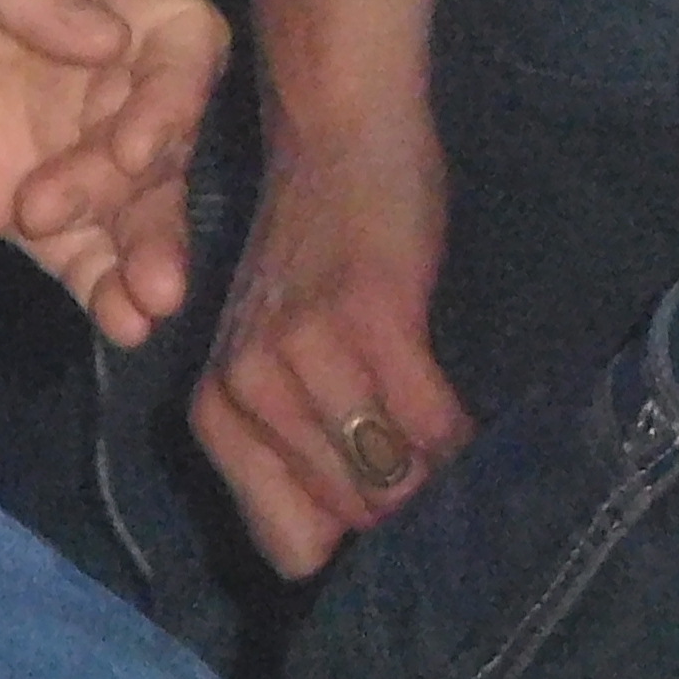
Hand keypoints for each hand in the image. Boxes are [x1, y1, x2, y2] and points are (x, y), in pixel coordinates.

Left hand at [0, 0, 226, 347]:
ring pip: (133, 197)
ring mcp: (43, 136)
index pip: (172, 32)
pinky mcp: (1, 200)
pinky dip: (104, 283)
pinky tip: (122, 323)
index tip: (134, 140)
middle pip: (162, 124)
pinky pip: (76, 247)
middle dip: (147, 180)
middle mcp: (76, 58)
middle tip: (65, 208)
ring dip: (150, 245)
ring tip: (148, 302)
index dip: (174, 89)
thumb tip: (110, 39)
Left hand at [189, 120, 470, 577]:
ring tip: (446, 435)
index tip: (383, 501)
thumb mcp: (277, 359)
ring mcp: (301, 351)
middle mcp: (244, 388)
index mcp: (216, 409)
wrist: (335, 130)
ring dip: (436, 474)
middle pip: (352, 522)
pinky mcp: (367, 315)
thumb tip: (364, 549)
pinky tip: (461, 408)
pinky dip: (460, 434)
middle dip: (404, 509)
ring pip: (392, 484)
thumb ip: (297, 443)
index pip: (293, 549)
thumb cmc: (318, 255)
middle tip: (429, 463)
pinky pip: (432, 427)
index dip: (352, 543)